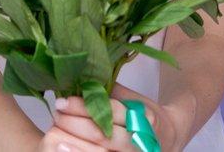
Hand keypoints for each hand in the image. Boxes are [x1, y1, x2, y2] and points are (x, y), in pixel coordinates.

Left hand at [50, 82, 189, 151]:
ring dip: (75, 143)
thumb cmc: (146, 117)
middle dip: (75, 124)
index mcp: (144, 118)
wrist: (169, 140)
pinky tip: (67, 150)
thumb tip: (80, 79)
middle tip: (56, 115)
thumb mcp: (134, 99)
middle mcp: (141, 141)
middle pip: (102, 134)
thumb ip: (110, 91)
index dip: (83, 106)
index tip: (63, 101)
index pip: (109, 111)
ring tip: (55, 134)